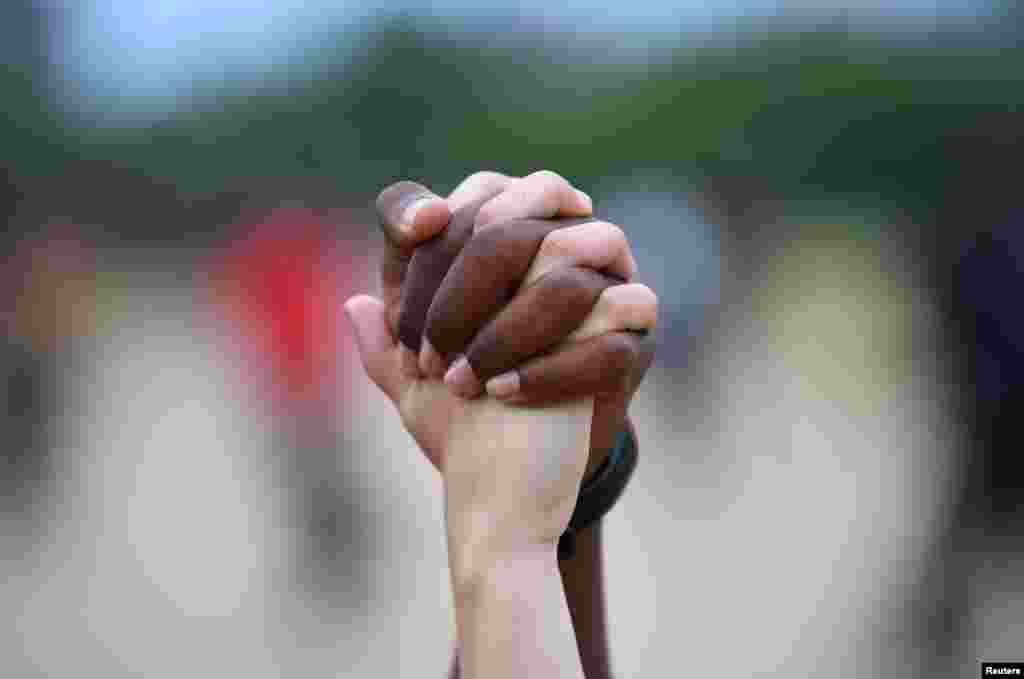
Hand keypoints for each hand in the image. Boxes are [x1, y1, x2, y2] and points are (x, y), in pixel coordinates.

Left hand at [346, 171, 654, 472]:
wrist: (522, 474)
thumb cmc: (465, 409)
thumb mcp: (414, 375)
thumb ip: (386, 338)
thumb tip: (355, 305)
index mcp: (511, 235)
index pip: (481, 191)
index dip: (438, 214)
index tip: (408, 250)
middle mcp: (565, 241)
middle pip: (521, 212)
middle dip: (462, 282)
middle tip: (427, 352)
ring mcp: (609, 280)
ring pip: (568, 256)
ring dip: (504, 325)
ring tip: (463, 381)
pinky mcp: (636, 331)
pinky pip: (616, 315)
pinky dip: (552, 361)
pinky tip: (504, 396)